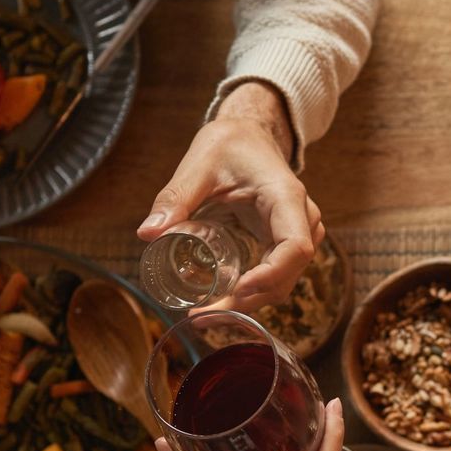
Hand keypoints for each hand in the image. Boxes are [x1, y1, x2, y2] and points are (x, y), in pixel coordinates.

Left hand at [138, 82, 324, 312]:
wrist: (250, 134)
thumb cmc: (230, 144)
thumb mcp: (199, 164)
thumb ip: (175, 197)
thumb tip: (148, 233)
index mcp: (286, 198)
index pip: (295, 248)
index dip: (270, 276)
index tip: (236, 292)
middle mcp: (302, 220)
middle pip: (288, 275)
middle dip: (249, 301)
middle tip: (203, 315)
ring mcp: (298, 234)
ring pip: (284, 281)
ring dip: (249, 303)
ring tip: (206, 314)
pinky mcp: (284, 243)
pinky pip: (276, 276)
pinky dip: (251, 292)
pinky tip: (221, 302)